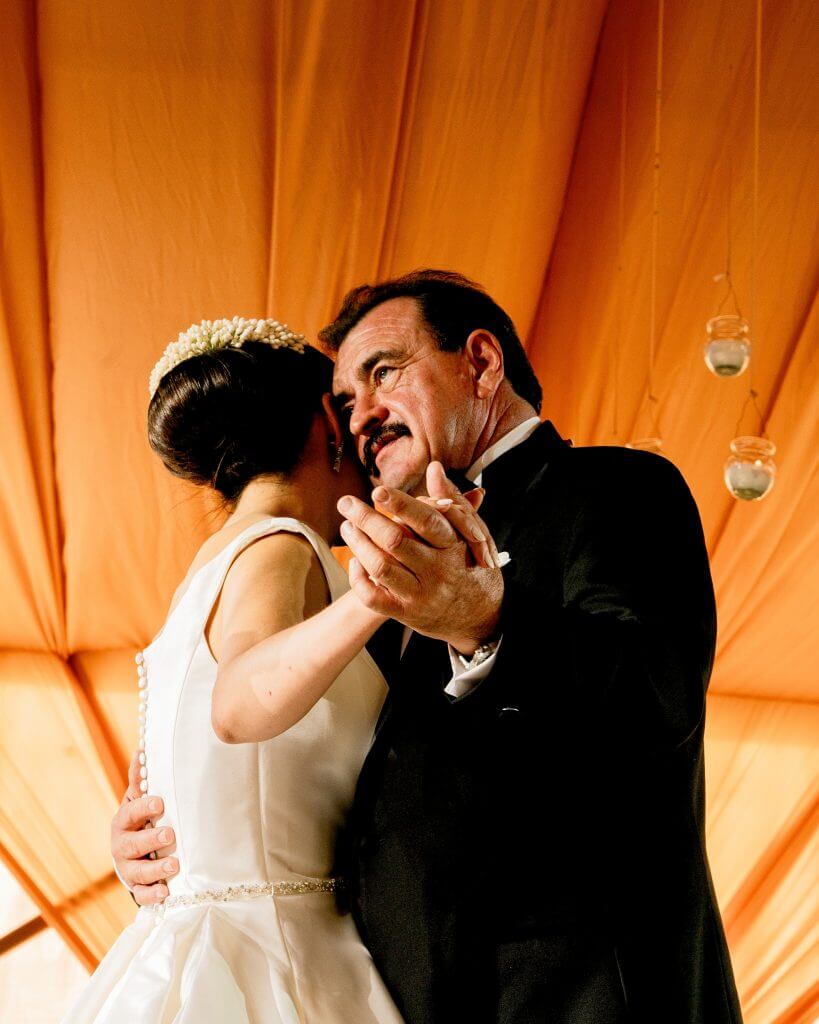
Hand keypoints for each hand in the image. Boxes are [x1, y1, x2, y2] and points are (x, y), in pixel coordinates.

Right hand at [110, 751, 177, 905]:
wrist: (137, 853)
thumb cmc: (142, 820)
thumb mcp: (140, 800)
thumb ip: (140, 779)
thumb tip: (142, 748)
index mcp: (124, 821)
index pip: (130, 813)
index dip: (143, 808)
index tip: (160, 803)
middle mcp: (122, 845)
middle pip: (131, 844)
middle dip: (150, 840)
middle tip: (169, 835)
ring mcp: (128, 868)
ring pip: (137, 872)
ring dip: (155, 869)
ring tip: (174, 865)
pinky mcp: (137, 887)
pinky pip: (142, 895)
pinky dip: (152, 895)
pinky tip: (165, 893)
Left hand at [338, 463, 503, 654]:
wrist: (479, 617)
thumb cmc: (470, 565)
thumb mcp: (470, 534)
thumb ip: (451, 500)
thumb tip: (434, 467)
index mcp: (454, 546)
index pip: (426, 520)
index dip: (400, 504)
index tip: (377, 490)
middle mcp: (438, 570)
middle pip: (395, 541)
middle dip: (366, 518)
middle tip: (346, 503)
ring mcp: (421, 594)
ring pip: (380, 566)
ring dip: (358, 543)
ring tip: (347, 526)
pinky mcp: (406, 613)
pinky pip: (373, 597)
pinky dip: (358, 578)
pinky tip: (354, 561)